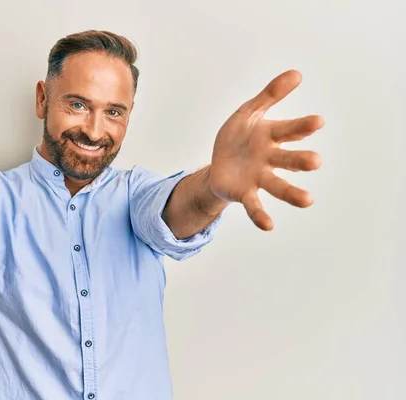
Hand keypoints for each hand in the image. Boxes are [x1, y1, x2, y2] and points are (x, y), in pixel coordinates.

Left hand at [208, 69, 323, 230]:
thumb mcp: (248, 112)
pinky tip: (269, 225)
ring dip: (292, 193)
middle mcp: (270, 158)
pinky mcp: (244, 193)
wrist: (219, 164)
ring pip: (277, 185)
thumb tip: (297, 73)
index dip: (303, 127)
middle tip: (316, 162)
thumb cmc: (238, 137)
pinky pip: (254, 205)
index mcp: (272, 136)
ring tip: (308, 201)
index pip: (290, 130)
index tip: (318, 122)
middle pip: (288, 159)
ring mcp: (258, 177)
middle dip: (301, 160)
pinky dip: (261, 215)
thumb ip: (270, 95)